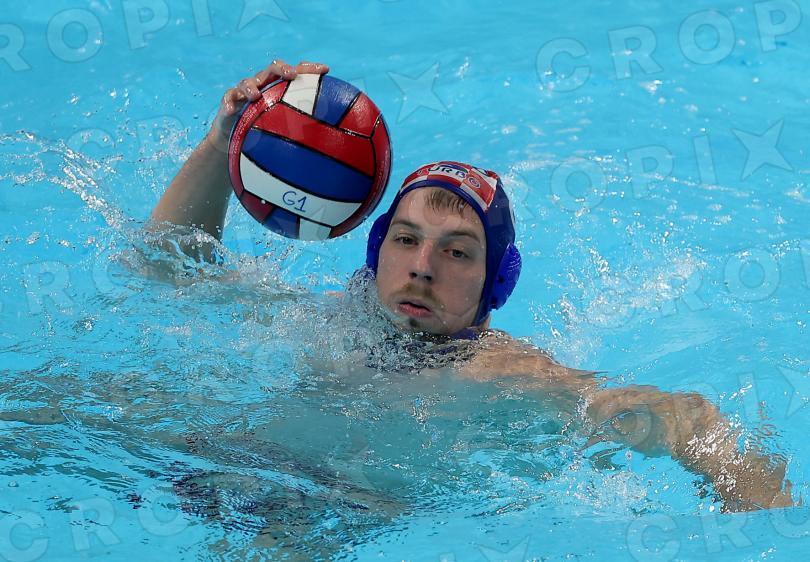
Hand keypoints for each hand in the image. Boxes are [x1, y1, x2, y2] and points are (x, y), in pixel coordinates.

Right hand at [206, 59, 329, 149]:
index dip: (310, 68)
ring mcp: (246, 91)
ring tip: (255, 95)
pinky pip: (228, 98)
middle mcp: (265, 84)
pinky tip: (231, 111)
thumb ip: (308, 131)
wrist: (239, 141)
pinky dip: (229, 104)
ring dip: (251, 86)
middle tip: (291, 75)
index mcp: (281, 87)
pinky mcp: (230, 100)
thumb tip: (336, 146)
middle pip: (273, 69)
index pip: (297, 72)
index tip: (326, 70)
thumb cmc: (268, 132)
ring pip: (248, 82)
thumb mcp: (289, 131)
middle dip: (283, 69)